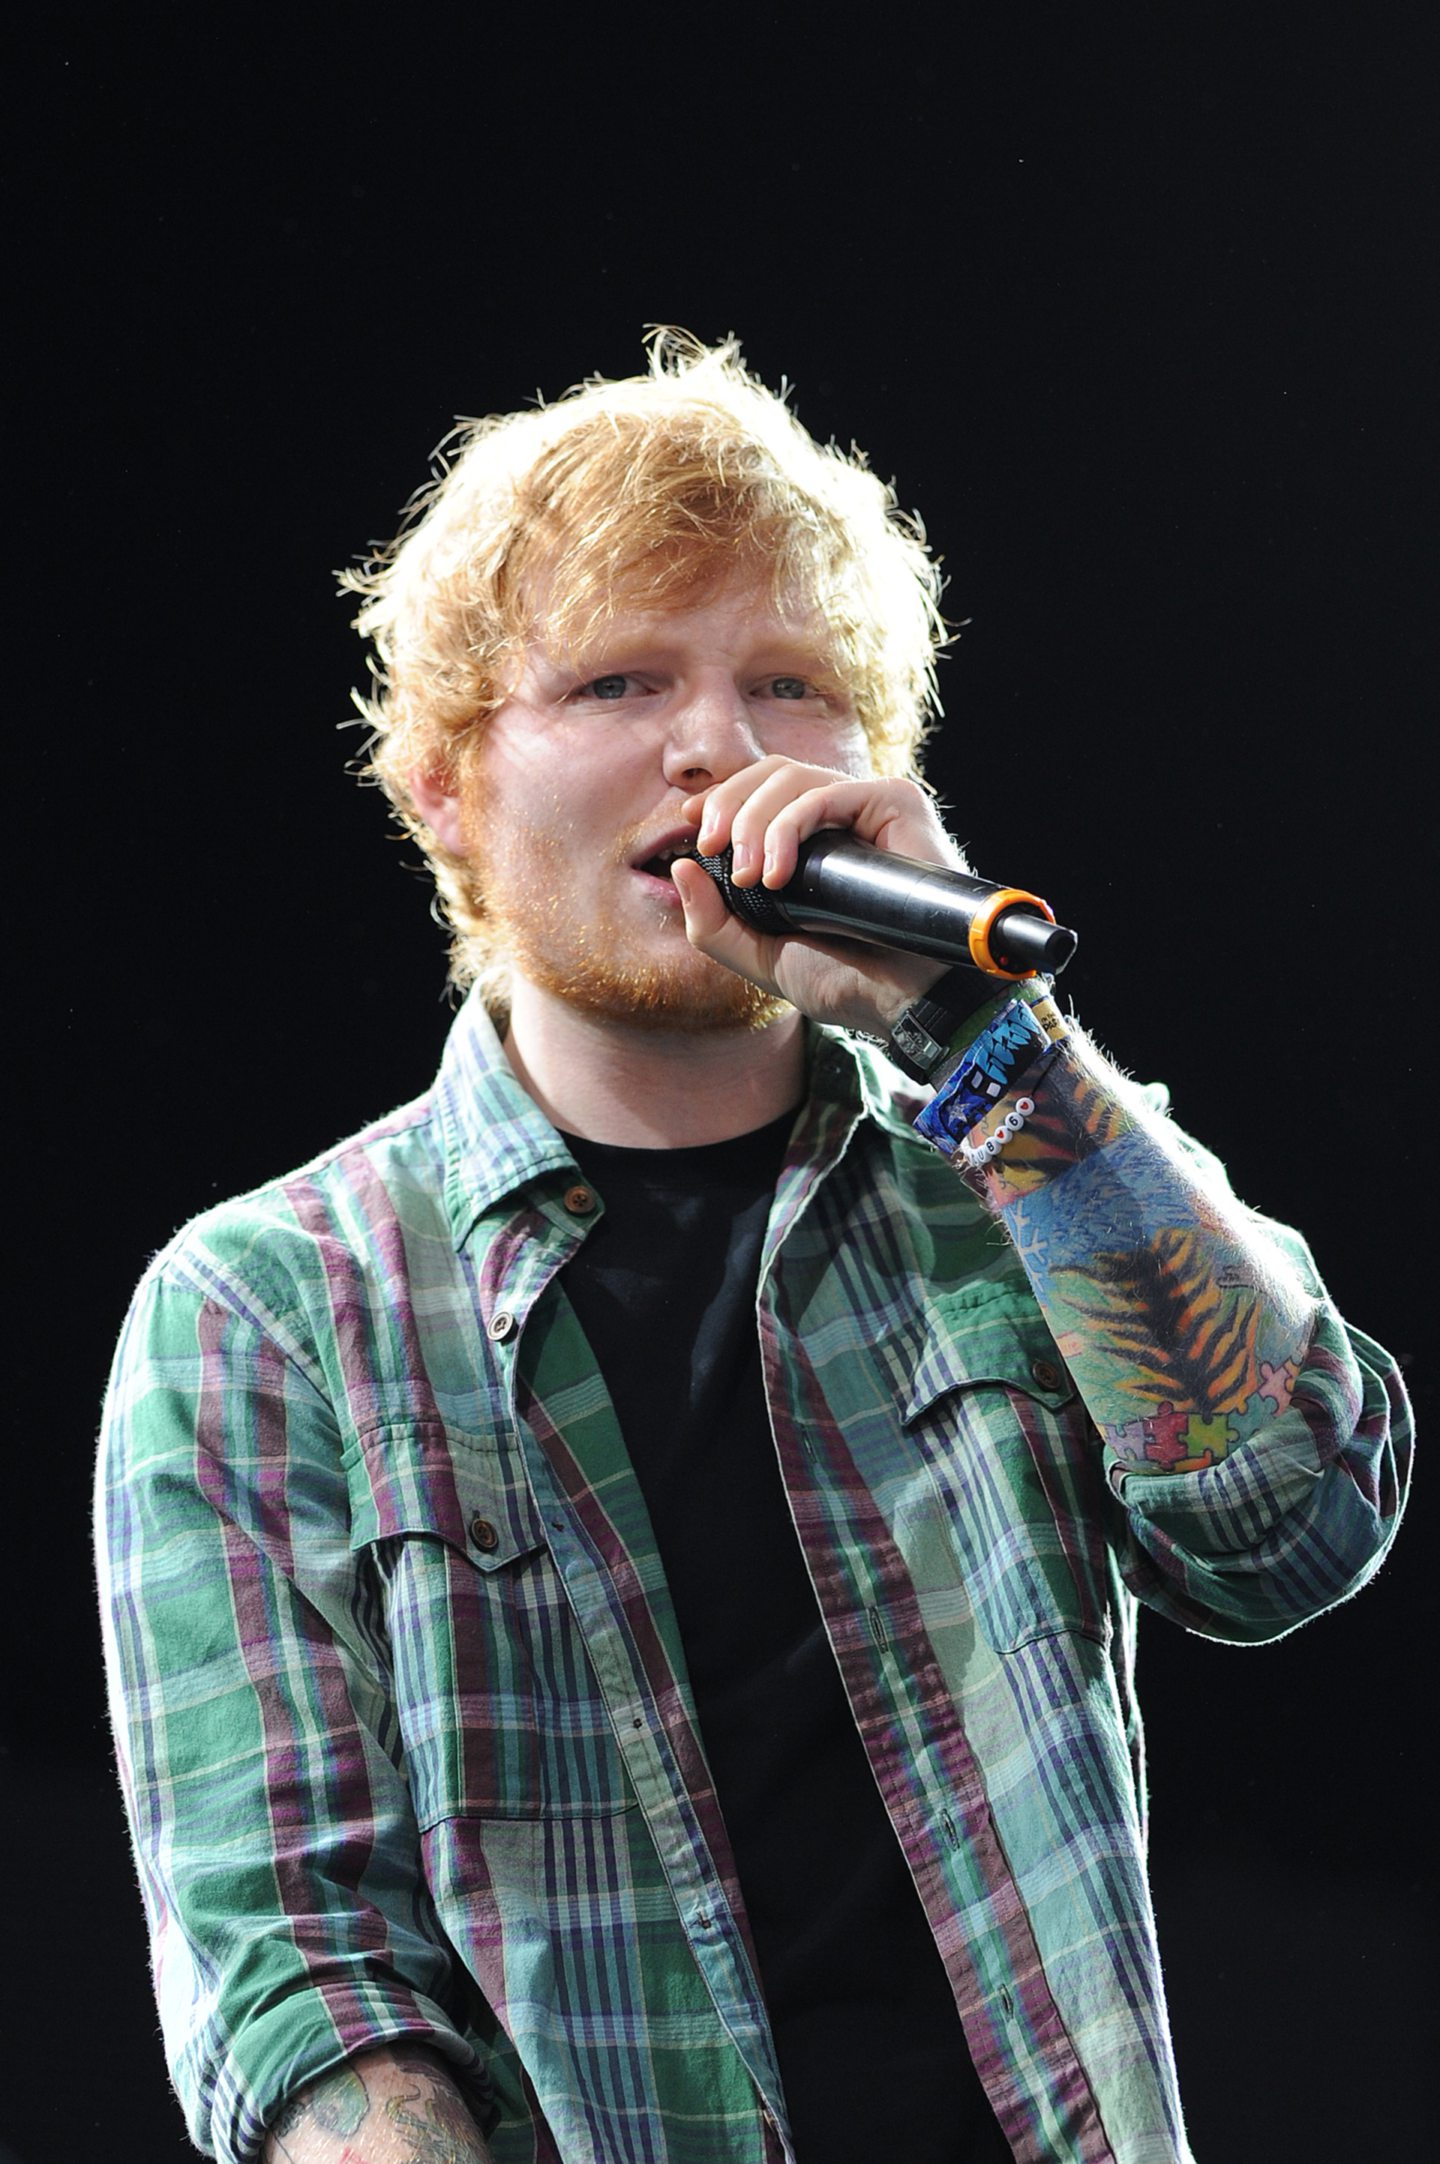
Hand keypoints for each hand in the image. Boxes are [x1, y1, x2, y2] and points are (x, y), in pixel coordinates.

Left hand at [670, 756, 962, 1037]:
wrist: (906, 1001)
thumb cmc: (848, 980)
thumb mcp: (760, 955)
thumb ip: (712, 921)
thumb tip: (678, 866)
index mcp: (817, 838)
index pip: (761, 789)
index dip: (721, 797)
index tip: (689, 825)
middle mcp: (844, 813)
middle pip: (769, 772)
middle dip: (727, 805)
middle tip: (709, 850)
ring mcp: (869, 804)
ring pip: (791, 776)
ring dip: (752, 820)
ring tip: (748, 875)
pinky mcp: (894, 801)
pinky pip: (824, 793)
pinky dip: (788, 827)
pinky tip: (775, 874)